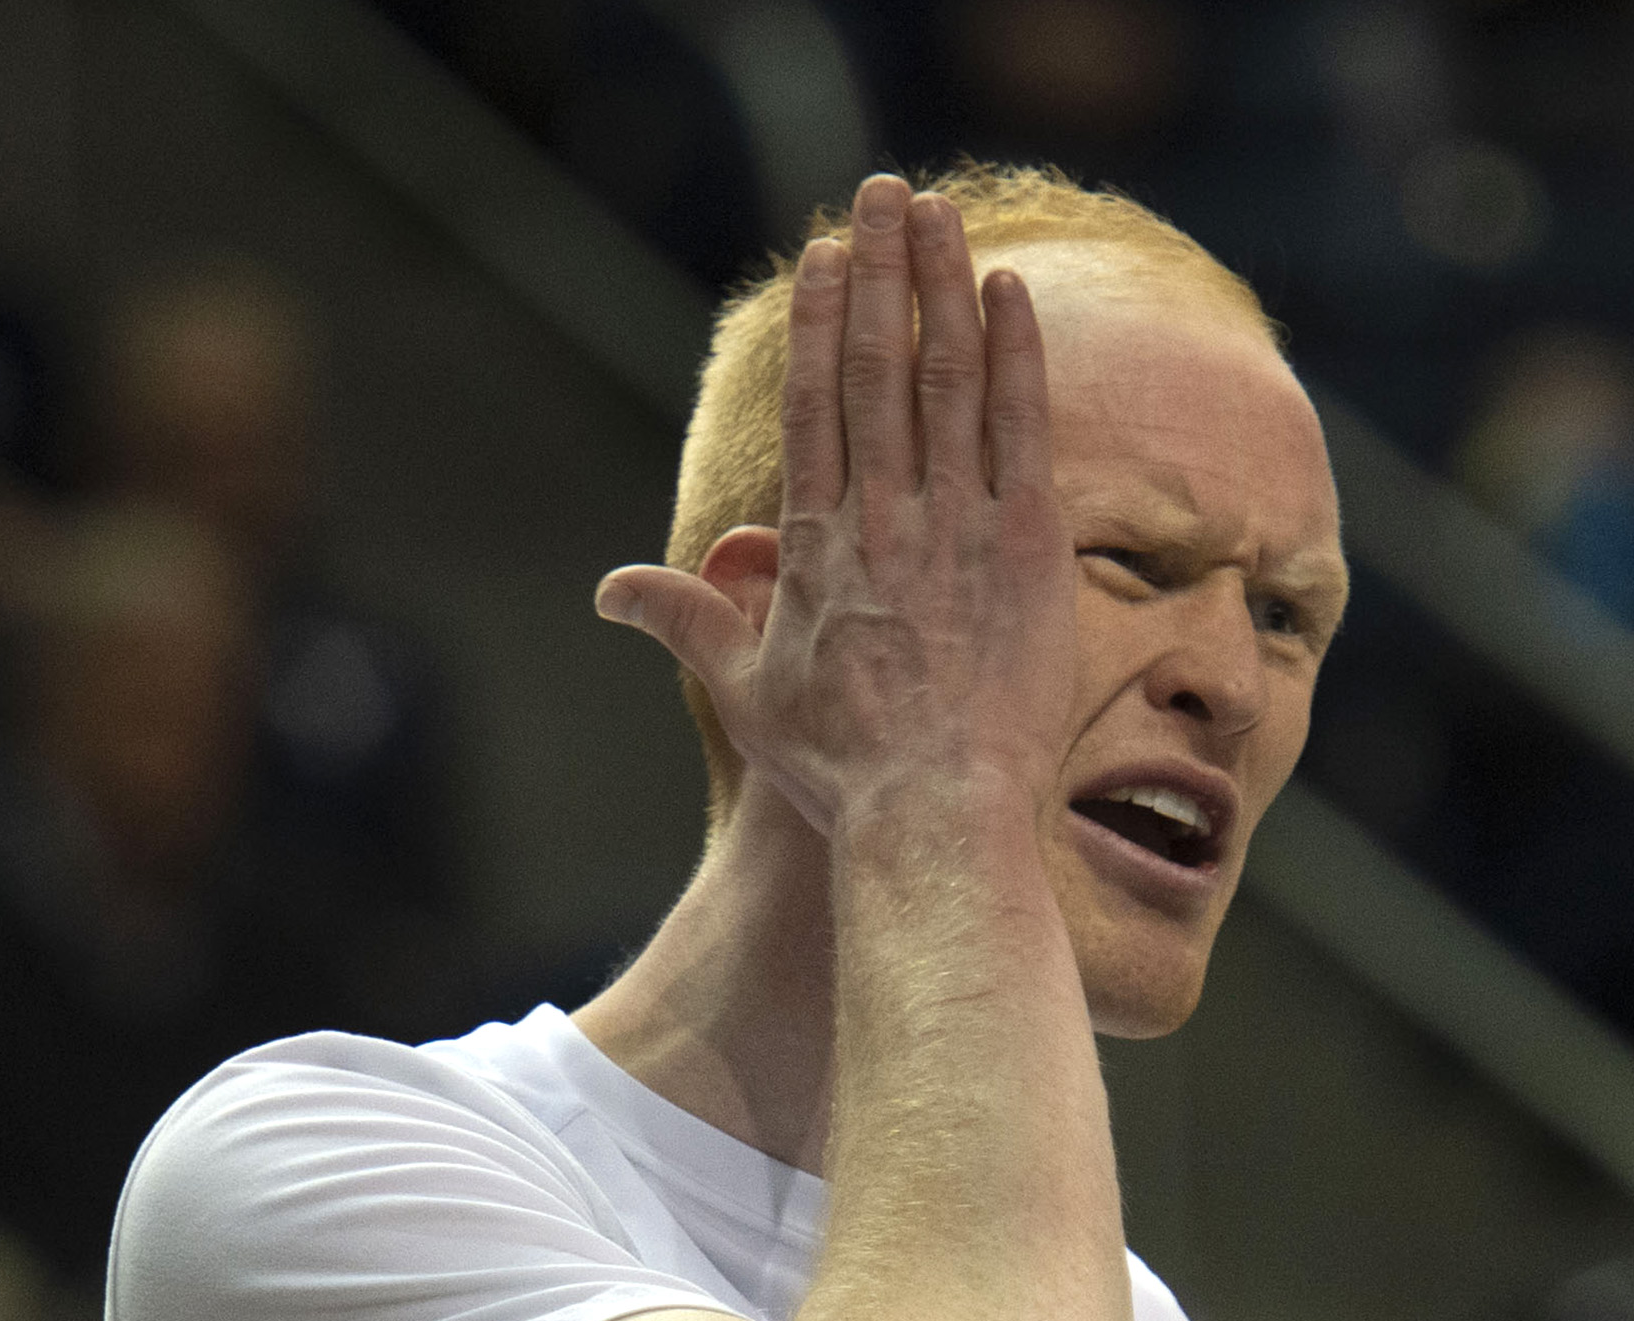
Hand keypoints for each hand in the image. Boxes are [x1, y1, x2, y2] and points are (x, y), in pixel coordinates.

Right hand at [596, 177, 1073, 844]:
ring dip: (943, 286)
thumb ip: (686, 622)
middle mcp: (882, 518)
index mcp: (815, 545)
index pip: (814, 406)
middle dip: (881, 271)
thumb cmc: (843, 771)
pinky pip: (1019, 430)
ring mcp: (955, 527)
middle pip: (876, 368)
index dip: (819, 321)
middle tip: (884, 192)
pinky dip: (1014, 357)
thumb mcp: (747, 691)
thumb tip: (609, 591)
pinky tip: (1008, 294)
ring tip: (942, 214)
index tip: (825, 255)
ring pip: (947, 379)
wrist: (933, 816)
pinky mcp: (1024, 549)